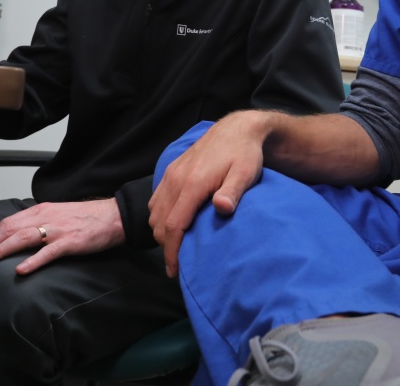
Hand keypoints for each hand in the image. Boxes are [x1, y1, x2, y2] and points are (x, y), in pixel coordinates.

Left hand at [0, 199, 125, 275]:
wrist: (114, 216)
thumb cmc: (87, 218)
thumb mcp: (58, 215)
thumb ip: (39, 224)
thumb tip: (20, 237)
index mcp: (41, 210)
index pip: (8, 223)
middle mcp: (45, 217)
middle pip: (8, 230)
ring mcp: (57, 229)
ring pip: (22, 239)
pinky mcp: (70, 241)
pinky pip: (48, 252)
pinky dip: (33, 261)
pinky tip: (20, 271)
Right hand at [148, 111, 270, 276]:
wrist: (237, 129)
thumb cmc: (245, 154)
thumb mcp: (245, 173)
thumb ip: (232, 192)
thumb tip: (222, 209)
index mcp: (192, 184)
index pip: (174, 226)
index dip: (172, 252)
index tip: (175, 271)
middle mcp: (176, 179)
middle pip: (160, 223)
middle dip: (166, 246)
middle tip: (178, 264)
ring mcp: (171, 174)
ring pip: (154, 212)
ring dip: (161, 232)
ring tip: (176, 246)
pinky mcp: (171, 170)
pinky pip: (156, 199)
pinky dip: (159, 216)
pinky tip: (173, 223)